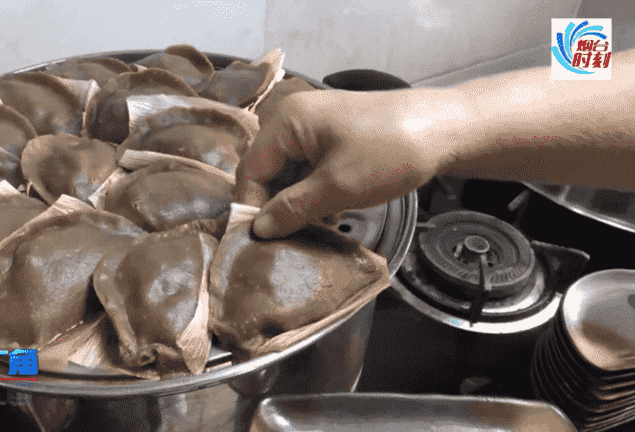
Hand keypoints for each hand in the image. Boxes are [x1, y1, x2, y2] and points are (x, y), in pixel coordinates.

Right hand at [236, 89, 463, 238]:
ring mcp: (315, 129)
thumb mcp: (338, 187)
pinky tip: (326, 216)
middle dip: (274, 207)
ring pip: (289, 174)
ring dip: (296, 204)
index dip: (252, 207)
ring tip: (306, 233)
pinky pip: (309, 170)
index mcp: (287, 121)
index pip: (251, 169)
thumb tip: (258, 229)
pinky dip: (313, 194)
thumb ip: (292, 209)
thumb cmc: (390, 153)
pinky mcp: (334, 139)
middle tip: (283, 243)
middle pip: (267, 171)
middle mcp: (294, 119)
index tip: (258, 243)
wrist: (447, 130)